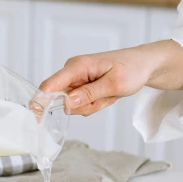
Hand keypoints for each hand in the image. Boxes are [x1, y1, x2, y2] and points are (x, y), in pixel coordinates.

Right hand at [39, 40, 182, 116]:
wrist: (145, 64)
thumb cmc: (133, 69)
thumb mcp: (114, 85)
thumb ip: (88, 94)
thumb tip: (66, 103)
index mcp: (77, 66)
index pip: (50, 85)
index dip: (41, 101)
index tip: (37, 117)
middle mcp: (72, 71)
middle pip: (62, 99)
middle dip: (83, 106)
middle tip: (104, 99)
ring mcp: (76, 78)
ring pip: (72, 103)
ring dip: (91, 105)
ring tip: (108, 95)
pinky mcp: (80, 84)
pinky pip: (80, 102)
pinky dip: (94, 103)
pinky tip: (106, 95)